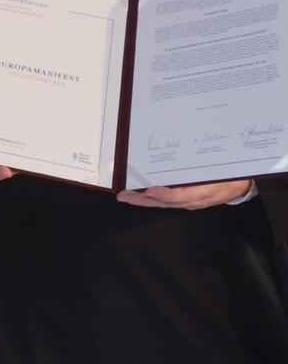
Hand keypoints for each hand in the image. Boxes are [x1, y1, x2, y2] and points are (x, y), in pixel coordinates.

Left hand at [117, 179, 252, 210]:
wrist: (239, 187)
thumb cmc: (231, 178)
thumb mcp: (224, 174)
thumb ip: (210, 174)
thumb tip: (196, 160)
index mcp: (203, 193)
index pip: (181, 196)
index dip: (165, 195)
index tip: (151, 191)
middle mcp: (192, 200)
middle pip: (164, 202)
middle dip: (143, 200)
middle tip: (124, 196)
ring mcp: (187, 201)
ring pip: (162, 203)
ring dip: (143, 199)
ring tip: (125, 194)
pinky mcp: (184, 199)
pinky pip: (166, 200)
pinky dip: (151, 197)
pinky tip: (139, 191)